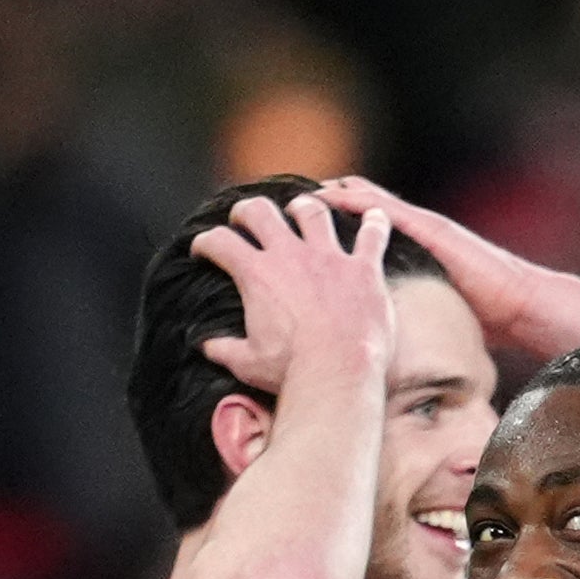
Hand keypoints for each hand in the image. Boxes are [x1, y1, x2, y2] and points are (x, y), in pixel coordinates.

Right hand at [190, 196, 395, 394]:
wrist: (338, 372)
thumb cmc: (293, 370)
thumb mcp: (248, 363)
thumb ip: (225, 350)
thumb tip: (207, 347)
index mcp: (257, 275)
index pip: (220, 242)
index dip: (206, 241)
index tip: (203, 248)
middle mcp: (290, 256)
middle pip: (261, 212)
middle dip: (248, 210)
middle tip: (246, 218)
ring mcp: (329, 258)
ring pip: (313, 212)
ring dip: (304, 206)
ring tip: (301, 208)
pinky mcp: (363, 269)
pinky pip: (373, 234)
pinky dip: (375, 223)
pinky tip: (375, 215)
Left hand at [317, 178, 541, 346]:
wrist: (517, 306)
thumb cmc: (482, 316)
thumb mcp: (428, 315)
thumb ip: (403, 316)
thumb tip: (377, 344)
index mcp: (409, 253)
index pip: (363, 230)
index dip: (331, 225)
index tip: (296, 228)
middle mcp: (412, 233)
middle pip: (358, 209)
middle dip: (324, 205)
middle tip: (286, 205)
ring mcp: (421, 227)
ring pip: (367, 201)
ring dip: (333, 195)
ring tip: (299, 193)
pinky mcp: (430, 229)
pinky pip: (386, 208)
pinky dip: (357, 199)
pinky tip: (332, 194)